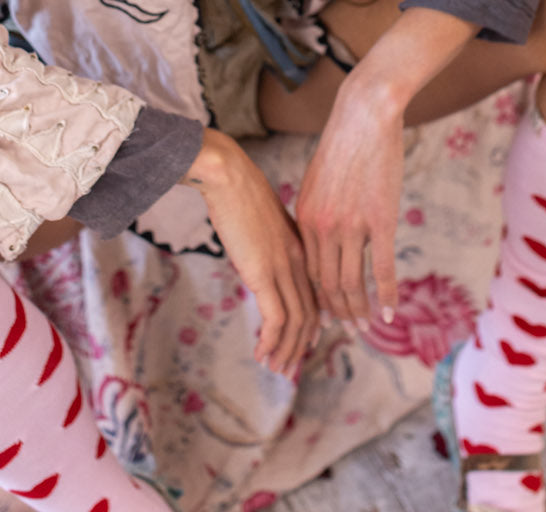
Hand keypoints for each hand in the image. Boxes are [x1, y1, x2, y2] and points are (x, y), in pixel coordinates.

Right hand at [183, 129, 317, 375]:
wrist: (229, 176)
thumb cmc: (240, 192)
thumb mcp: (264, 220)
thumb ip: (271, 241)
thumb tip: (262, 253)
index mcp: (302, 246)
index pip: (316, 293)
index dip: (313, 322)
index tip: (306, 342)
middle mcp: (299, 260)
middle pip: (311, 313)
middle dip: (302, 344)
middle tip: (290, 367)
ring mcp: (283, 267)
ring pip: (297, 321)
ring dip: (287, 350)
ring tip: (275, 368)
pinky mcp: (264, 273)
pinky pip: (276, 319)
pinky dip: (272, 341)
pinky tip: (262, 354)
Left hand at [295, 8, 474, 326]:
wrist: (363, 116)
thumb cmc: (343, 142)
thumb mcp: (317, 178)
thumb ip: (316, 210)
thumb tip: (318, 236)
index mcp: (304, 216)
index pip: (306, 270)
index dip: (315, 297)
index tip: (323, 313)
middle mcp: (322, 226)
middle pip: (326, 283)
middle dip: (336, 311)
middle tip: (346, 329)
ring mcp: (351, 225)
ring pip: (351, 281)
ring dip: (358, 309)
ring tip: (365, 326)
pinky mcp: (380, 220)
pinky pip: (381, 268)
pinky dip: (384, 294)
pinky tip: (388, 311)